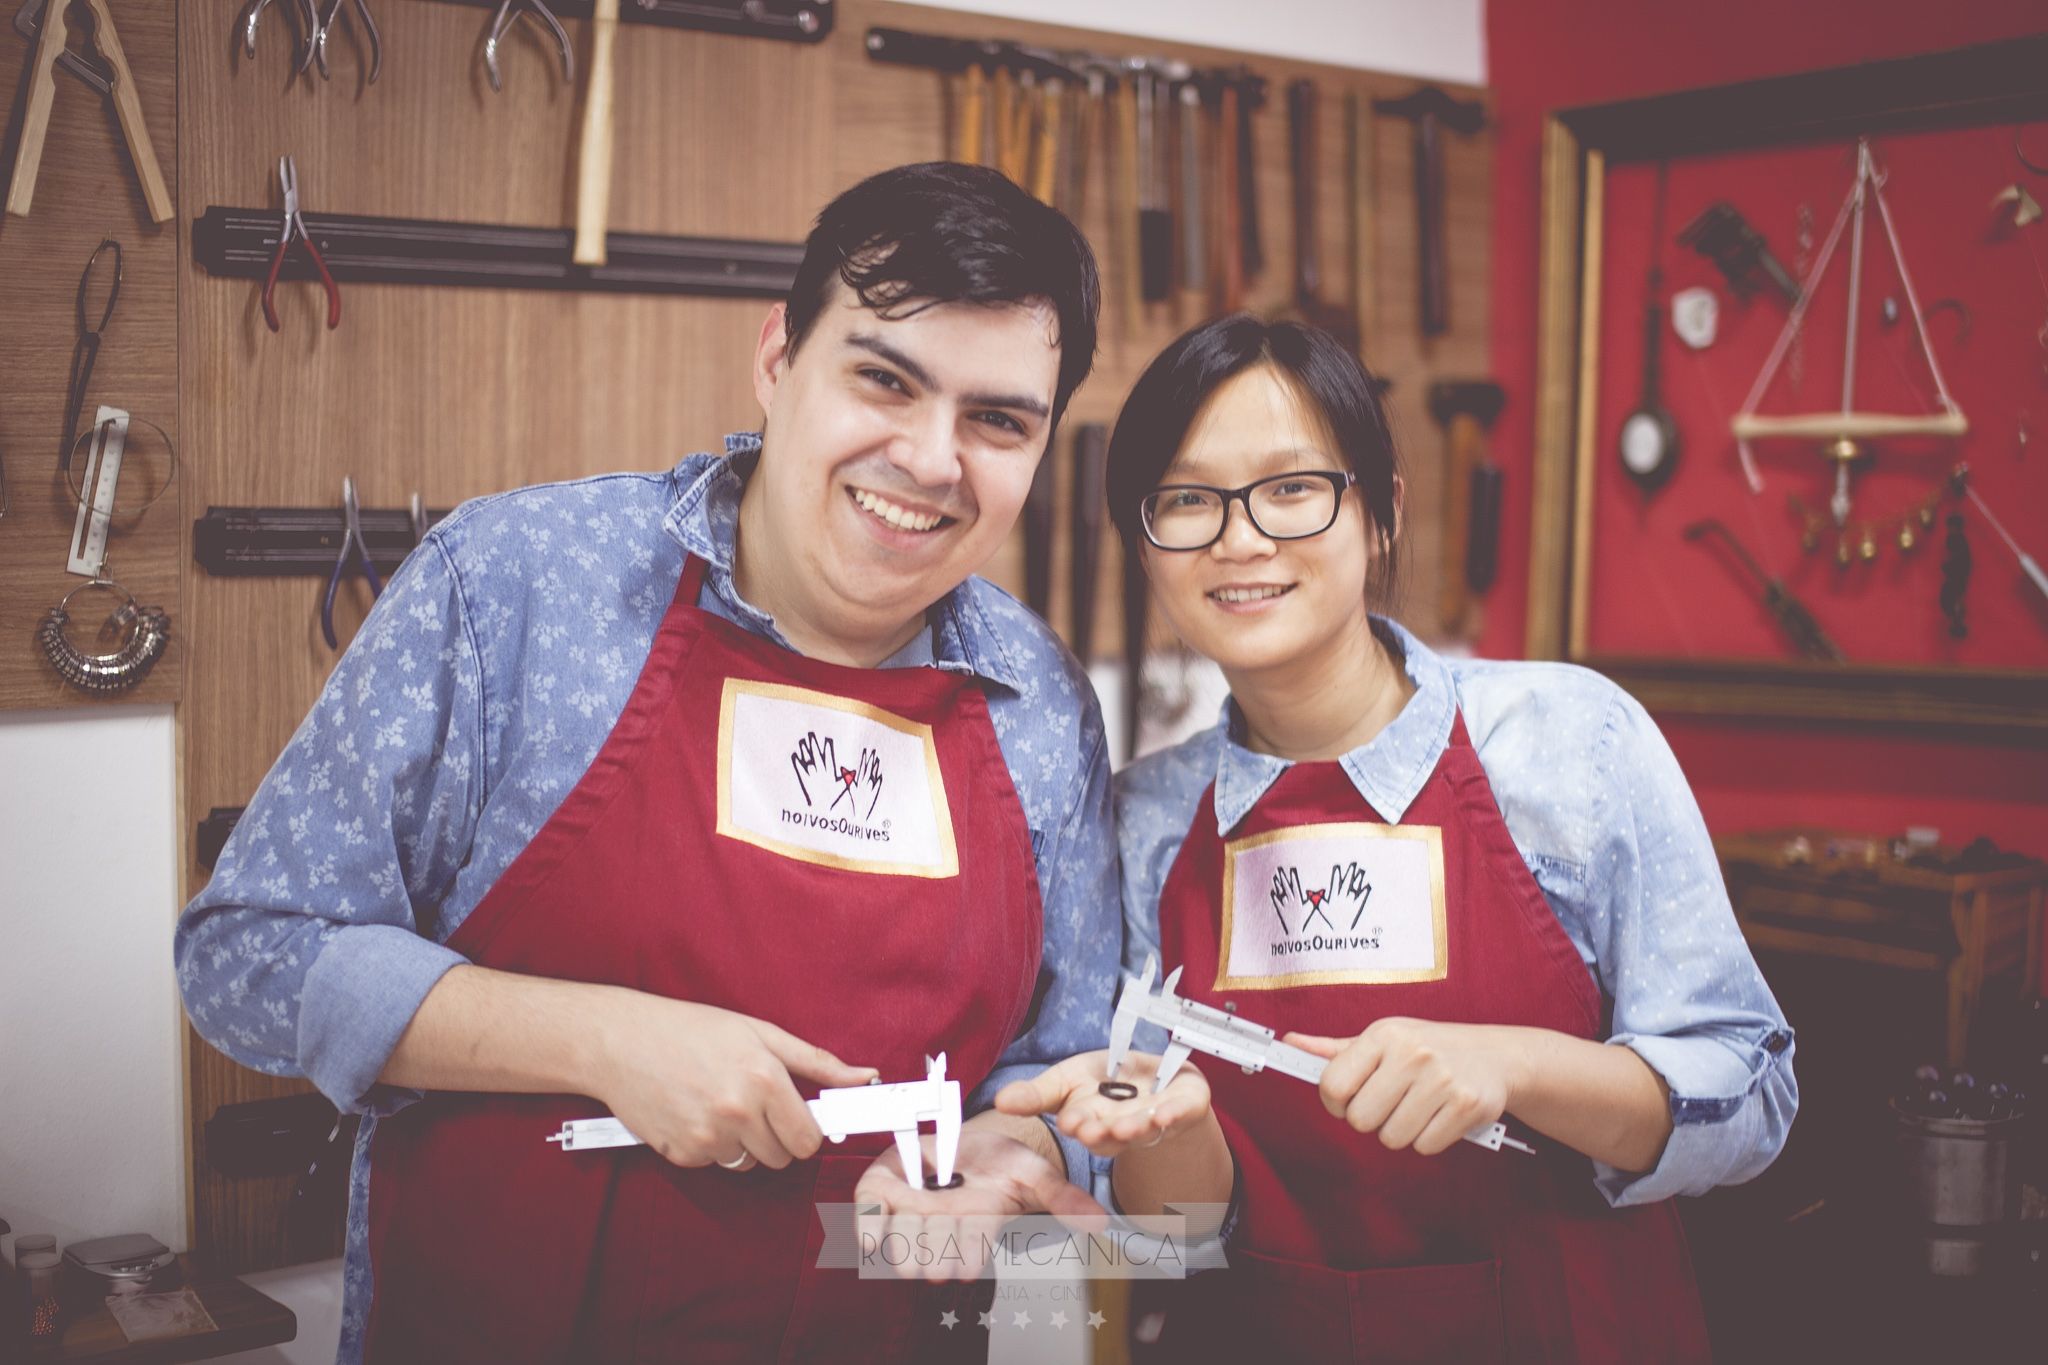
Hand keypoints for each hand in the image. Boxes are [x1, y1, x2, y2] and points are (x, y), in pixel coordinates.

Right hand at [593, 995, 876, 1170]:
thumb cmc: (691, 1030)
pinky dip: (709, 1146)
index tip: (796, 1119)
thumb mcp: (760, 1034)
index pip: (808, 1139)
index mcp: (763, 1079)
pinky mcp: (681, 1154)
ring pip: (748, 1163)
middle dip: (774, 1135)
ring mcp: (707, 1138)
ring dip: (742, 1143)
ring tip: (718, 1103)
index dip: (804, 1130)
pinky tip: (694, 1112)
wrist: (621, 1040)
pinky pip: (714, 1163)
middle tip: (751, 1103)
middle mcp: (738, 1112)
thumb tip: (865, 1077)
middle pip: (782, 1157)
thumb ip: (817, 1062)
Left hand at [853, 1122, 1106, 1282]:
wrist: (962, 1136)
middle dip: (935, 1248)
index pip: (970, 1259)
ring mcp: (906, 1213)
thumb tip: (1102, 1224)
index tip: (972, 1251)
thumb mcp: (1033, 1173)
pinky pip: (863, 1218)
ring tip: (922, 1210)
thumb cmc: (999, 1163)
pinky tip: (880, 1221)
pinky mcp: (878, 1192)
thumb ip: (1063, 1198)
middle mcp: (938, 1231)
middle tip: (943, 1231)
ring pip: (900, 1244)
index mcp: (974, 1231)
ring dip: (908, 1233)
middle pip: (929, 1261)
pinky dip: (867, 1225)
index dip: (969, 1256)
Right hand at [993, 1049, 1211, 1158]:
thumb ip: (1036, 1095)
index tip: (1071, 1120)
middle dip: (1102, 1132)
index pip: (1082, 1125)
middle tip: (1092, 1129)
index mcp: (1092, 1123)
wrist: (1157, 1075)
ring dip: (1136, 1128)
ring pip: (1144, 1129)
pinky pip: (1183, 1114)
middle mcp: (1123, 1128)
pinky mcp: (1186, 1107)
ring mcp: (1156, 1120)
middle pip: (1112, 1135)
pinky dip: (1176, 1114)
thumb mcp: (1067, 1080)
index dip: (1077, 1123)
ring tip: (1130, 1125)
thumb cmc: (1107, 1079)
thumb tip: (1000, 1101)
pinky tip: (1168, 1114)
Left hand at [1286, 1018, 1521, 1155]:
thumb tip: (1290, 1043)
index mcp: (1384, 1034)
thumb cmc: (1428, 1048)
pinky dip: (1429, 1139)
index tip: (1349, 1099)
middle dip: (1371, 1119)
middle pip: (1360, 1119)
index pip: (1332, 1084)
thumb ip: (1335, 1049)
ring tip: (1418, 1107)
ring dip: (1401, 1131)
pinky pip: (1424, 1147)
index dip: (1335, 1102)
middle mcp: (1412, 1053)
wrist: (1496, 1056)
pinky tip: (1440, 1116)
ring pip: (1391, 1138)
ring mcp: (1441, 1079)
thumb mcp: (1384, 1039)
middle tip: (1391, 1102)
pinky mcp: (1466, 1106)